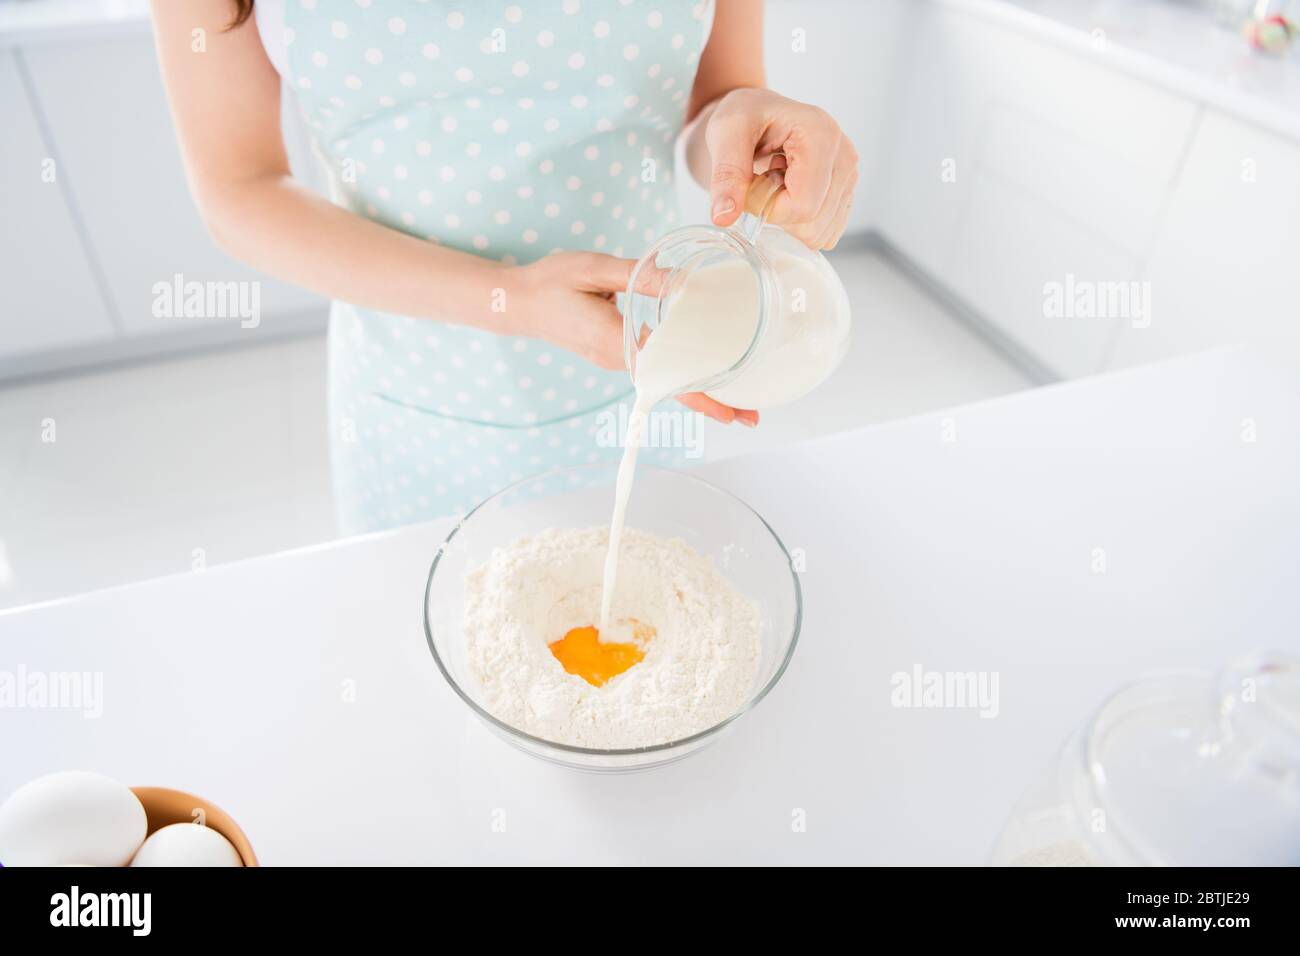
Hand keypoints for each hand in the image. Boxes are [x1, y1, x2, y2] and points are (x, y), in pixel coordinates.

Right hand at [508, 252, 758, 425]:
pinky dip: (680, 373)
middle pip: (672, 387)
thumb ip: (638, 274)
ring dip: (700, 390)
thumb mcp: (593, 268)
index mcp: (615, 341)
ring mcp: (617, 361)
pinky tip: (702, 371)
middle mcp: (618, 360)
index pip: (667, 373)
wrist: (518, 303)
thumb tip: (681, 281)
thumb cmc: (551, 282)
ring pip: (665, 380)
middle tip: (753, 417)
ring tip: (739, 402)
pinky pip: (655, 369)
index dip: (701, 394)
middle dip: (713, 402)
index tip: (730, 412)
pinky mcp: (616, 354)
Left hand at [704, 88, 858, 249]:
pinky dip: (799, 223)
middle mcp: (845, 157)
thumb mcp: (725, 133)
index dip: (768, 208)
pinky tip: (788, 193)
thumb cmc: (745, 117)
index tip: (751, 185)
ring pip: (819, 234)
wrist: (757, 114)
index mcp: (822, 135)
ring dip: (788, 219)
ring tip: (776, 183)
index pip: (803, 205)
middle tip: (763, 181)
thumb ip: (726, 174)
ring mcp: (849, 178)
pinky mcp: (846, 194)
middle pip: (813, 224)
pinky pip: (824, 233)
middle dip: (778, 214)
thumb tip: (724, 216)